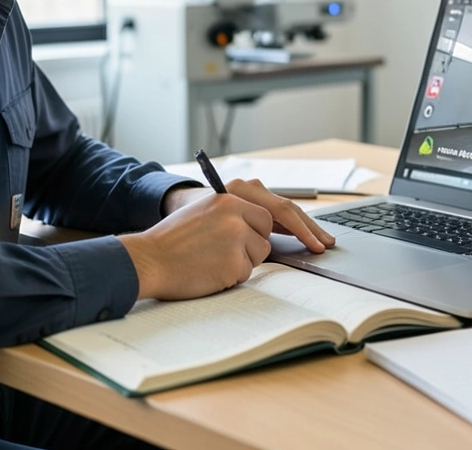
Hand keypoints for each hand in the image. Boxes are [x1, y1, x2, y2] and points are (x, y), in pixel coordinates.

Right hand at [128, 179, 335, 300]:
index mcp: (228, 195)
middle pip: (272, 228)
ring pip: (261, 252)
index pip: (273, 207)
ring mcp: (235, 235)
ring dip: (244, 260)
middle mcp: (234, 210)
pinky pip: (247, 272)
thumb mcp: (206, 213)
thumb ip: (235, 213)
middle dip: (300, 237)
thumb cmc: (173, 241)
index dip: (298, 223)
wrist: (147, 259)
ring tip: (212, 259)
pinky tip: (210, 270)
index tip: (316, 235)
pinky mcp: (234, 260)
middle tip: (323, 246)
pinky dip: (232, 275)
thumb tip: (270, 227)